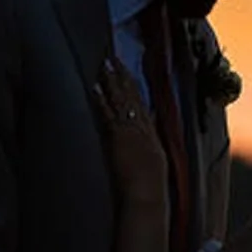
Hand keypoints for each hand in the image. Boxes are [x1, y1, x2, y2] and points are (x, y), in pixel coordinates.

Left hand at [92, 59, 168, 206]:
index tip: (126, 70)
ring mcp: (131, 130)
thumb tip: (147, 132)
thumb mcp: (156, 159)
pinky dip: (103, 100)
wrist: (148, 195)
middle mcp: (143, 127)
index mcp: (152, 133)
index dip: (133, 85)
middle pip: (132, 96)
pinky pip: (109, 114)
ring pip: (121, 100)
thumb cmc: (151, 185)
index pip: (142, 103)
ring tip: (103, 64)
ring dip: (112, 81)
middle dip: (122, 76)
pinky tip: (95, 88)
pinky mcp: (119, 137)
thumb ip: (150, 143)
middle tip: (112, 57)